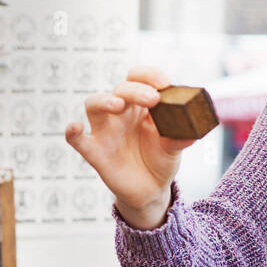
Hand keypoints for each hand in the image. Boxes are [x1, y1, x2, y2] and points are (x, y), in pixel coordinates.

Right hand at [65, 65, 198, 227]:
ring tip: (119, 105)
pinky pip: (78, 140)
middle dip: (135, 90)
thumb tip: (194, 128)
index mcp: (142, 105)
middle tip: (152, 99)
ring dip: (104, 100)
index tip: (164, 84)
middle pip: (120, 88)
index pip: (139, 78)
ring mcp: (106, 130)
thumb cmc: (161, 159)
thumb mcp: (175, 146)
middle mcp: (121, 113)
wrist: (151, 190)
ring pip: (93, 104)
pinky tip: (76, 127)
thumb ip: (181, 135)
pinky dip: (73, 132)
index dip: (150, 76)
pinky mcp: (95, 152)